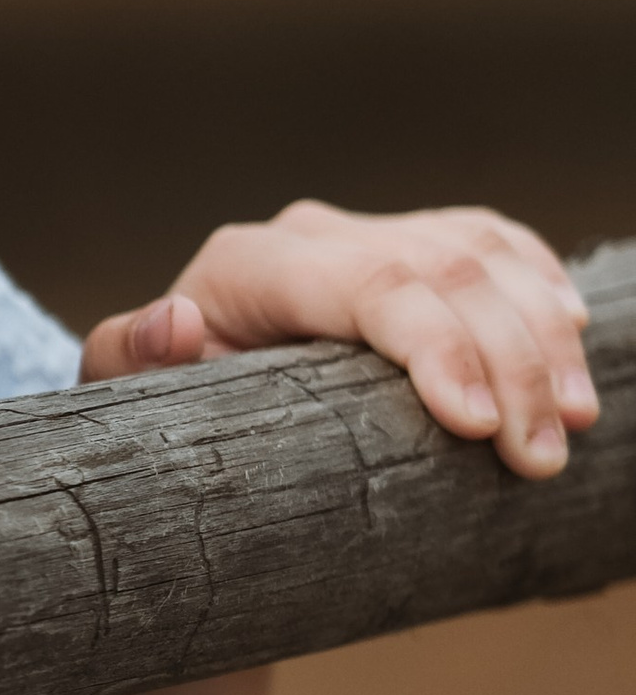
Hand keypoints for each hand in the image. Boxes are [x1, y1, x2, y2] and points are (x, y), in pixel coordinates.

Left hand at [80, 201, 597, 477]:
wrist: (173, 403)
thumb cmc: (155, 415)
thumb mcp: (121, 400)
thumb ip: (130, 363)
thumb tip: (175, 323)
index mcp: (248, 264)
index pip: (369, 286)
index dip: (438, 347)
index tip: (480, 428)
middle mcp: (312, 236)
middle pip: (443, 272)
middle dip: (509, 364)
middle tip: (540, 459)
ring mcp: (368, 235)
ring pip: (482, 255)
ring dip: (542, 336)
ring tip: (573, 420)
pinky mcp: (411, 248)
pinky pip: (496, 245)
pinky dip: (541, 289)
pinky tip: (571, 340)